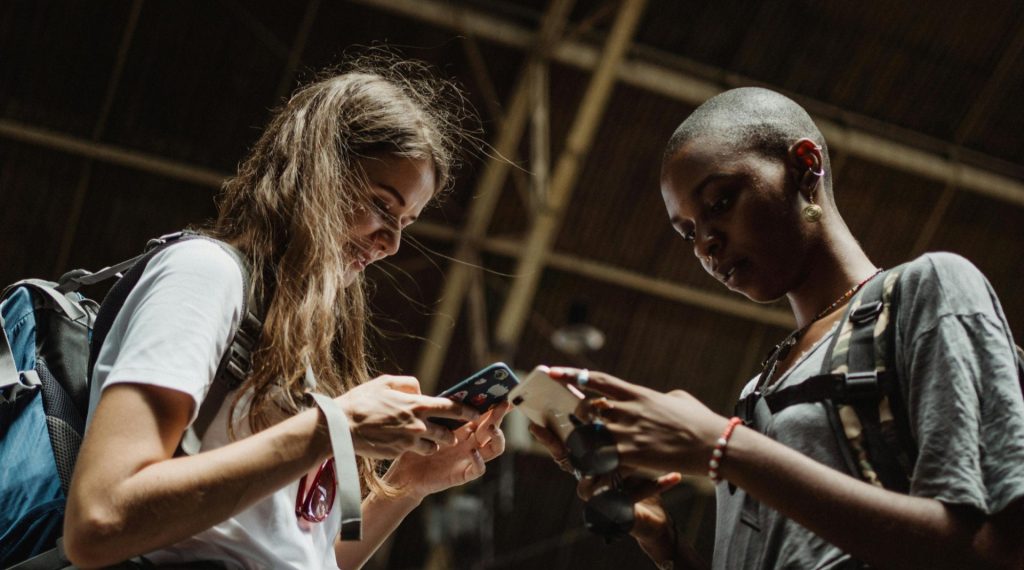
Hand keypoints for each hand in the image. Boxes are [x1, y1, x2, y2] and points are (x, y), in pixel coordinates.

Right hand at [335, 375, 479, 458]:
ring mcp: (409, 440)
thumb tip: (420, 390)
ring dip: (436, 444)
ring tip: (432, 441)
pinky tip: (412, 446)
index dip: (467, 411)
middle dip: (454, 433)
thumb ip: (408, 384)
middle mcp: (417, 423)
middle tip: (456, 432)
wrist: (341, 426)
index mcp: (416, 403)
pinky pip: (418, 452)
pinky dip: (419, 450)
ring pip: (435, 446)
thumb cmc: (361, 401)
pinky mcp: (400, 452)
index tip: (477, 413)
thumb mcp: (385, 382)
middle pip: (447, 431)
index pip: (450, 407)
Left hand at [384, 402, 510, 498]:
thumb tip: (450, 394)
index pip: (484, 416)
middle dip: (499, 416)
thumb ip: (441, 413)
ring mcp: (469, 459)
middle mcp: (471, 444)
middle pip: (492, 429)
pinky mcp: (463, 474)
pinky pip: (479, 469)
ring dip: (497, 437)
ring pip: (495, 449)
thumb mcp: (428, 426)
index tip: (502, 394)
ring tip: (491, 427)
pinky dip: (479, 460)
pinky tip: (473, 452)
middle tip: (503, 404)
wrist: (405, 473)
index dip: (494, 406)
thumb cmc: (415, 447)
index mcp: (464, 431)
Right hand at [529, 422, 679, 543]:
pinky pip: (634, 497)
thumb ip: (616, 422)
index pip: (562, 447)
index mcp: (585, 462)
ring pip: (603, 480)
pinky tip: (673, 477)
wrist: (655, 517)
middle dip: (592, 445)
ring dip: (627, 465)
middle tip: (605, 430)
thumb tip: (605, 394)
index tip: (536, 424)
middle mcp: (587, 481)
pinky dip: (655, 486)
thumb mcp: (629, 444)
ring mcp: (600, 500)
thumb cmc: (639, 474)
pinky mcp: (618, 514)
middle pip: (578, 462)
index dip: (548, 438)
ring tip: (645, 455)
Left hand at [548, 367, 729, 475]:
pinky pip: (603, 456)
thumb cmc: (702, 422)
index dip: (572, 376)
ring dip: (584, 440)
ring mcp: (630, 432)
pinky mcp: (633, 454)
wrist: (715, 444)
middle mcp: (630, 410)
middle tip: (577, 420)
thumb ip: (659, 398)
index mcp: (639, 394)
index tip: (553, 372)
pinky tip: (592, 467)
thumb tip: (658, 398)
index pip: (598, 380)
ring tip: (582, 446)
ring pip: (591, 432)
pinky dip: (595, 461)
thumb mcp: (679, 400)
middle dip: (579, 414)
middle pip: (588, 407)